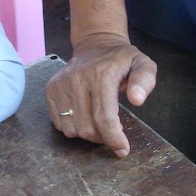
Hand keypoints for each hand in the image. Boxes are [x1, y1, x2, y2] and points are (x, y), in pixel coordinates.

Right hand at [46, 32, 156, 156]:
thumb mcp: (142, 63)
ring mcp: (60, 84)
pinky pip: (59, 123)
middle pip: (87, 128)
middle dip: (102, 138)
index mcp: (101, 74)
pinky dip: (73, 126)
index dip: (113, 138)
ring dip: (87, 134)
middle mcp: (77, 78)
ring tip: (98, 122)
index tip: (122, 150)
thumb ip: (145, 80)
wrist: (94, 45)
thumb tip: (137, 100)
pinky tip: (84, 115)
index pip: (104, 116)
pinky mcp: (50, 89)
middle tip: (112, 131)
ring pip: (71, 129)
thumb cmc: (120, 60)